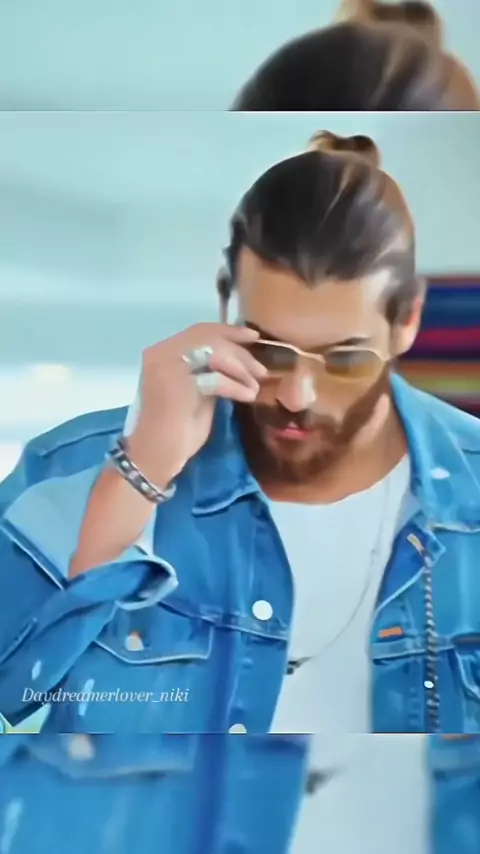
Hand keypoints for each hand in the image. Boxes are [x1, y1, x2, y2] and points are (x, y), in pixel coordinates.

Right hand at [126, 323, 265, 485]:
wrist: (155, 455)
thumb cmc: (176, 429)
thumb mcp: (196, 392)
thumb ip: (209, 372)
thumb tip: (238, 361)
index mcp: (163, 352)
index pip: (200, 331)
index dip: (229, 331)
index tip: (253, 337)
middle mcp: (161, 354)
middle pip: (210, 339)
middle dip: (240, 352)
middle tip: (261, 370)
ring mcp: (167, 368)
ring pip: (214, 353)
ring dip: (241, 368)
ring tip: (255, 386)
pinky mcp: (178, 386)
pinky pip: (216, 378)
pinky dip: (236, 386)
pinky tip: (248, 396)